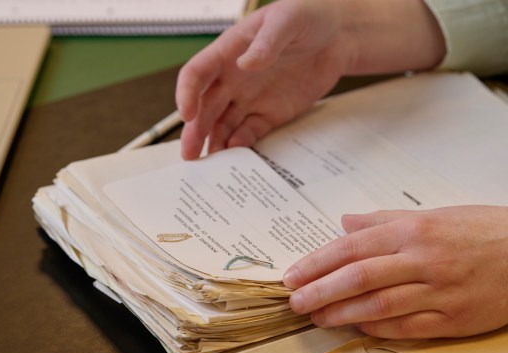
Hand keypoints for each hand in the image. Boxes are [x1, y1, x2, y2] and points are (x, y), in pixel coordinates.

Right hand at [176, 0, 444, 159]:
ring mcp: (249, 98)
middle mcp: (232, 78)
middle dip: (195, 131)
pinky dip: (242, 145)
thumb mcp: (287, 20)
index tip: (187, 115)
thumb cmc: (307, 16)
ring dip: (214, 143)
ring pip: (223, 125)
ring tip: (211, 165)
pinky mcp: (269, 114)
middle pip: (205, 107)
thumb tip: (244, 64)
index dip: (187, 94)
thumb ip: (266, 42)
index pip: (196, 74)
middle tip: (190, 154)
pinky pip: (250, 132)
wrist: (337, 36)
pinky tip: (238, 154)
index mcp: (228, 52)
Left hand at [283, 205, 507, 338]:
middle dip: (320, 291)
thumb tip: (344, 222)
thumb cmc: (478, 230)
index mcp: (412, 230)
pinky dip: (376, 328)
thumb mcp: (431, 215)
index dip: (317, 263)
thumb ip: (382, 220)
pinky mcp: (453, 318)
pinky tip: (355, 326)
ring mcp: (439, 291)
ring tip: (317, 317)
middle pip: (359, 277)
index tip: (293, 275)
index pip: (352, 247)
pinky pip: (406, 327)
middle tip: (295, 301)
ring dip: (341, 313)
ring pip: (379, 305)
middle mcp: (422, 259)